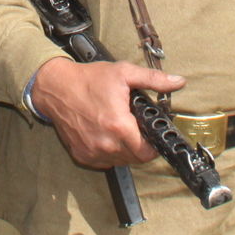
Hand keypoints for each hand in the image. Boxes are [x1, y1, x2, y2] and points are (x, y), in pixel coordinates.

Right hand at [29, 56, 184, 168]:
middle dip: (140, 146)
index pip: (147, 152)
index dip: (153, 145)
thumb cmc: (89, 80)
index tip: (151, 133)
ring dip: (125, 151)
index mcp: (119, 126)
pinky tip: (106, 135)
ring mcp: (92, 152)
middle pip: (135, 158)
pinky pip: (104, 162)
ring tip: (121, 130)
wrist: (56, 88)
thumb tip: (179, 82)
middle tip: (136, 128)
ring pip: (120, 162)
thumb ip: (154, 80)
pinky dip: (108, 153)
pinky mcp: (81, 155)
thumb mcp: (124, 73)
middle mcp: (106, 144)